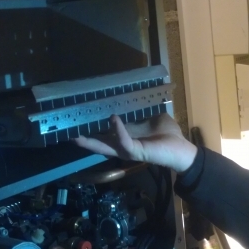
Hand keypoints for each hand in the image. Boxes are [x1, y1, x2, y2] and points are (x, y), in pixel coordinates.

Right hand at [72, 113, 197, 172]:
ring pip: (105, 147)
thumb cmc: (168, 135)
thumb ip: (141, 111)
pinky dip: (118, 130)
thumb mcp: (152, 118)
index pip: (104, 134)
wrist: (182, 149)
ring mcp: (128, 149)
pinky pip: (124, 142)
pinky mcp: (136, 151)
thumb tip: (132, 97)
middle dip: (83, 139)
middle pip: (98, 143)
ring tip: (77, 133)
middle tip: (66, 132)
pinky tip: (113, 119)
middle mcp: (123, 145)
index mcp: (125, 137)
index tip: (77, 120)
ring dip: (92, 140)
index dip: (91, 129)